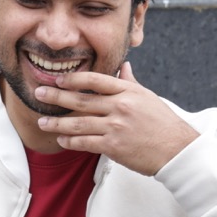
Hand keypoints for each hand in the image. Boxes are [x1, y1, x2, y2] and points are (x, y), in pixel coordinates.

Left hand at [33, 61, 198, 175]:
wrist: (177, 150)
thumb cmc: (163, 123)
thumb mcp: (148, 97)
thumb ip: (130, 82)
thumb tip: (123, 66)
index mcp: (128, 91)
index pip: (95, 80)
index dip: (73, 79)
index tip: (58, 79)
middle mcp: (120, 106)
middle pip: (80, 100)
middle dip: (55, 97)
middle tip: (38, 94)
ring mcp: (115, 127)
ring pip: (78, 123)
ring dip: (56, 124)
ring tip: (42, 122)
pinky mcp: (113, 146)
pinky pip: (84, 143)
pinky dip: (70, 142)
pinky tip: (61, 140)